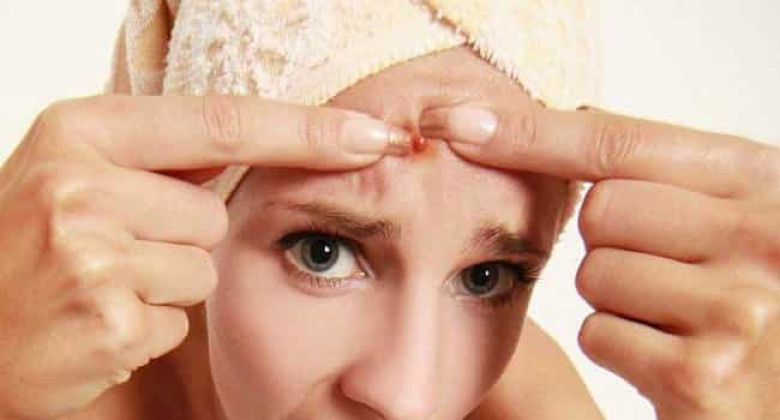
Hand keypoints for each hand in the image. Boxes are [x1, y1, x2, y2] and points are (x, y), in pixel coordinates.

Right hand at [0, 94, 409, 418]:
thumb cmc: (22, 248)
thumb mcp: (72, 173)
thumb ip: (157, 158)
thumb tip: (261, 143)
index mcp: (81, 131)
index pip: (222, 121)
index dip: (306, 130)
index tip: (372, 135)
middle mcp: (82, 184)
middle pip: (213, 213)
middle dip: (178, 238)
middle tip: (108, 253)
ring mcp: (93, 254)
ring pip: (203, 268)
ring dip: (163, 284)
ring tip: (97, 287)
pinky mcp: (109, 320)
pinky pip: (179, 319)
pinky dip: (148, 326)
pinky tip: (95, 324)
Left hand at [420, 100, 779, 418]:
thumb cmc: (746, 301)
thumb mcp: (728, 220)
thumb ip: (664, 174)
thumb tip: (567, 114)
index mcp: (764, 183)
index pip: (622, 143)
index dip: (536, 134)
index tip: (465, 125)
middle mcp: (762, 238)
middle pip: (600, 210)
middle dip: (610, 245)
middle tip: (668, 277)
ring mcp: (737, 308)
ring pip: (594, 273)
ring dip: (616, 301)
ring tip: (676, 320)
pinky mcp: (702, 375)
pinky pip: (600, 334)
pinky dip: (620, 348)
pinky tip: (671, 359)